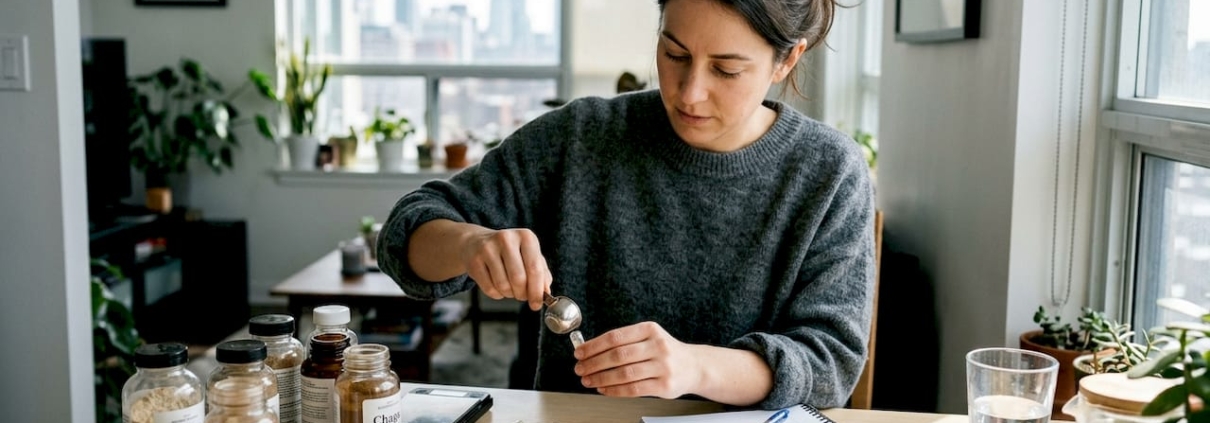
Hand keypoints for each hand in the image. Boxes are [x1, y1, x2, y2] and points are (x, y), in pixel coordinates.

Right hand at [461, 227, 551, 310]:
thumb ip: (542, 273)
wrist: (476, 242)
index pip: (535, 268)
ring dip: (509, 294)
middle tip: (522, 296)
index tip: (537, 305)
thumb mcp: (529, 255)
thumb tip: (546, 293)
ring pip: (503, 286)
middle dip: (522, 294)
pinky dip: (496, 294)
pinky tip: (497, 285)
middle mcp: (507, 239)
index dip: (537, 291)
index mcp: (526, 236)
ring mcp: (488, 248)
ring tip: (509, 287)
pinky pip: (489, 289)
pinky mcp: (474, 261)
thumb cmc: (509, 252)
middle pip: (518, 279)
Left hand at [573, 321, 701, 398]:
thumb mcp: (649, 338)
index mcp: (650, 329)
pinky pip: (633, 389)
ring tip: (588, 380)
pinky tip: (604, 389)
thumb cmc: (665, 352)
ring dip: (601, 378)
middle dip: (594, 363)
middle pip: (618, 355)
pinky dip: (615, 390)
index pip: (615, 336)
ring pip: (624, 374)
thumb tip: (590, 350)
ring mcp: (663, 366)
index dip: (593, 346)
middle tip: (580, 368)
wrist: (694, 366)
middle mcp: (658, 346)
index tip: (580, 352)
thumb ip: (623, 342)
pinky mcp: (664, 385)